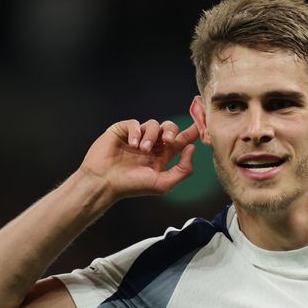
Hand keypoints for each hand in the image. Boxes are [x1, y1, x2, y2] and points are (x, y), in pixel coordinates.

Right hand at [79, 119, 198, 200]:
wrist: (105, 182)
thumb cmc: (132, 186)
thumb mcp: (163, 183)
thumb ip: (183, 170)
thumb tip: (192, 148)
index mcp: (163, 156)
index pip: (182, 140)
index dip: (192, 130)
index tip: (202, 121)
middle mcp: (152, 144)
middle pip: (170, 127)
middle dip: (171, 131)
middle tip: (167, 141)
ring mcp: (137, 136)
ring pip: (153, 124)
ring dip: (151, 136)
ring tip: (142, 150)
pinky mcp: (123, 130)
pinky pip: (135, 123)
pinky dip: (136, 132)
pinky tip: (132, 144)